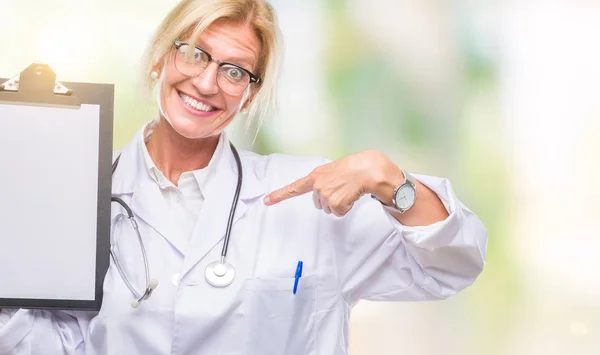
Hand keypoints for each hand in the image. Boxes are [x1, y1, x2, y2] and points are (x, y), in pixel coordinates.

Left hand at [263, 150, 403, 216]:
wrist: (366, 170)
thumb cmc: (352, 168)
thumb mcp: (331, 169)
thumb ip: (321, 179)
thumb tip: (320, 192)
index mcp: (314, 176)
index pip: (293, 188)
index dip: (279, 195)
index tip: (266, 201)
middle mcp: (317, 187)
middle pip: (318, 203)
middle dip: (328, 199)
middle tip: (340, 188)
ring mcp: (325, 196)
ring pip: (329, 209)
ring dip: (338, 203)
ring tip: (347, 190)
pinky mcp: (336, 204)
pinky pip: (338, 212)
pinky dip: (346, 207)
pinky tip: (350, 196)